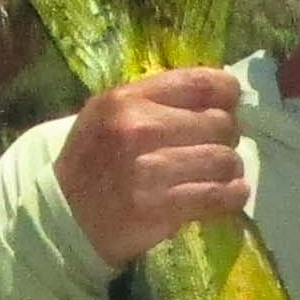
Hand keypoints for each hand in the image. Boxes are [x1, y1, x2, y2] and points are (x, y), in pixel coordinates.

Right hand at [52, 67, 247, 267]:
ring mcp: (149, 171)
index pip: (200, 84)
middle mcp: (138, 129)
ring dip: (230, 169)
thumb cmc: (94, 160)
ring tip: (220, 173)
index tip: (230, 106)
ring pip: (224, 160)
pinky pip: (218, 197)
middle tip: (217, 147)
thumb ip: (159, 100)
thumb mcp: (110, 114)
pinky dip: (233, 195)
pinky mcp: (161, 209)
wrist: (65, 215)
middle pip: (220, 123)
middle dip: (227, 136)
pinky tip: (230, 193)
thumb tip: (223, 97)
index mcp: (127, 100)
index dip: (228, 93)